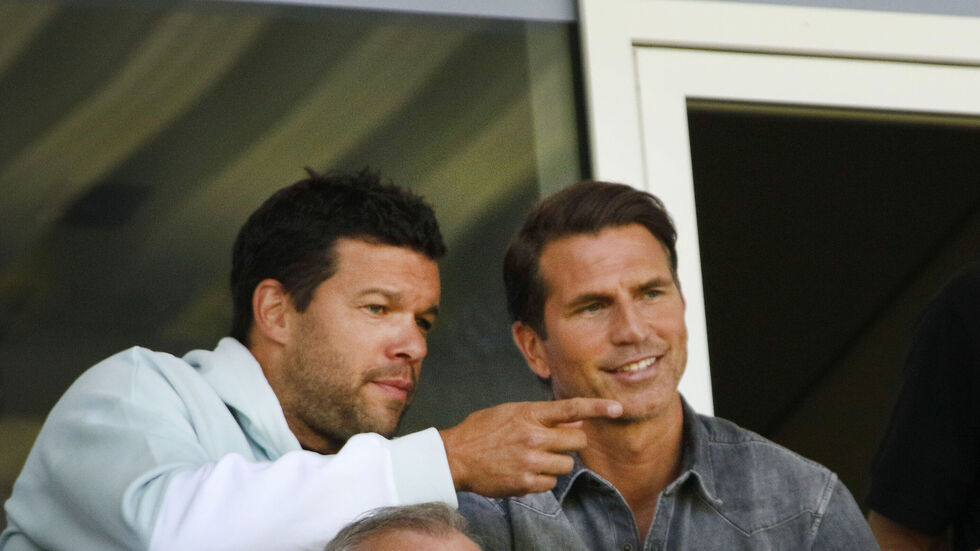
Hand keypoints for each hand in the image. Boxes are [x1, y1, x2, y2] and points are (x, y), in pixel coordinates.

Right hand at [439, 398, 622, 496]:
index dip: (597, 407)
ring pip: (566, 465)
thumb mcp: (511, 412)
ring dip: (556, 464)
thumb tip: (576, 421)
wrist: (455, 456)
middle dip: (571, 443)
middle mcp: (533, 436)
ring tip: (534, 459)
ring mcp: (531, 461)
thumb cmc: (482, 431)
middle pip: (577, 441)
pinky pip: (551, 484)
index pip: (571, 408)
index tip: (618, 408)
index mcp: (529, 414)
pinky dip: (542, 481)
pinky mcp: (526, 483)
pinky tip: (524, 473)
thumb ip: (543, 416)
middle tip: (555, 444)